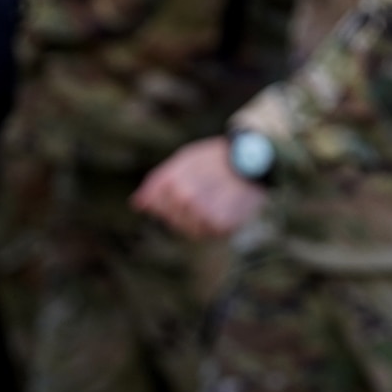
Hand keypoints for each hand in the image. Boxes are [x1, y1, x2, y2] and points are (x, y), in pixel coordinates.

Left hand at [132, 136, 265, 240]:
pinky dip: (213, 224)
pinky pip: (208, 232)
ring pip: (188, 229)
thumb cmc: (216, 159)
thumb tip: (138, 204)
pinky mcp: (221, 225)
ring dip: (198, 219)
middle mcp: (184, 199)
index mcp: (171, 182)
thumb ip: (158, 182)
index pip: (155, 205)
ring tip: (213, 199)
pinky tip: (223, 207)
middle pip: (172, 219)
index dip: (166, 200)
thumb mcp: (185, 161)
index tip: (186, 186)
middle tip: (204, 192)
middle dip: (182, 210)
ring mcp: (202, 213)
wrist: (254, 160)